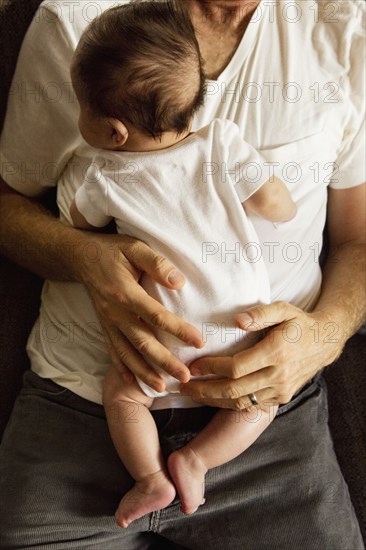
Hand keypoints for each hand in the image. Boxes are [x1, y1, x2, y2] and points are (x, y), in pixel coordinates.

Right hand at [75, 232, 202, 391]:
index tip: (199, 342)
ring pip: (127, 353)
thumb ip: (157, 264)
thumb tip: (179, 282)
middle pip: (142, 342)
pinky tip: (132, 382)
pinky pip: (113, 351)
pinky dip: (122, 368)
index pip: (156, 316)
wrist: (81, 257)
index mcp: (125, 293)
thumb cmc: (112, 250)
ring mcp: (108, 323)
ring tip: (162, 388)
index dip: (178, 330)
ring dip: (145, 372)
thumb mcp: (135, 248)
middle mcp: (115, 313)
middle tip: (186, 377)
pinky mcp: (104, 327)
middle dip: (164, 362)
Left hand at [180, 301, 345, 409]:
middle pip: (234, 390)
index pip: (236, 367)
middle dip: (205, 390)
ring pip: (240, 402)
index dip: (211, 368)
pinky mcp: (281, 397)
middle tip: (184, 385)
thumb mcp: (283, 309)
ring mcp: (280, 390)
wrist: (325, 342)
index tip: (194, 364)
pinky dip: (229, 404)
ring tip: (193, 393)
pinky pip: (251, 405)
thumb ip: (260, 314)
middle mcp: (278, 375)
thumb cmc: (299, 323)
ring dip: (213, 400)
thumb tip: (237, 320)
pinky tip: (213, 397)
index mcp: (276, 353)